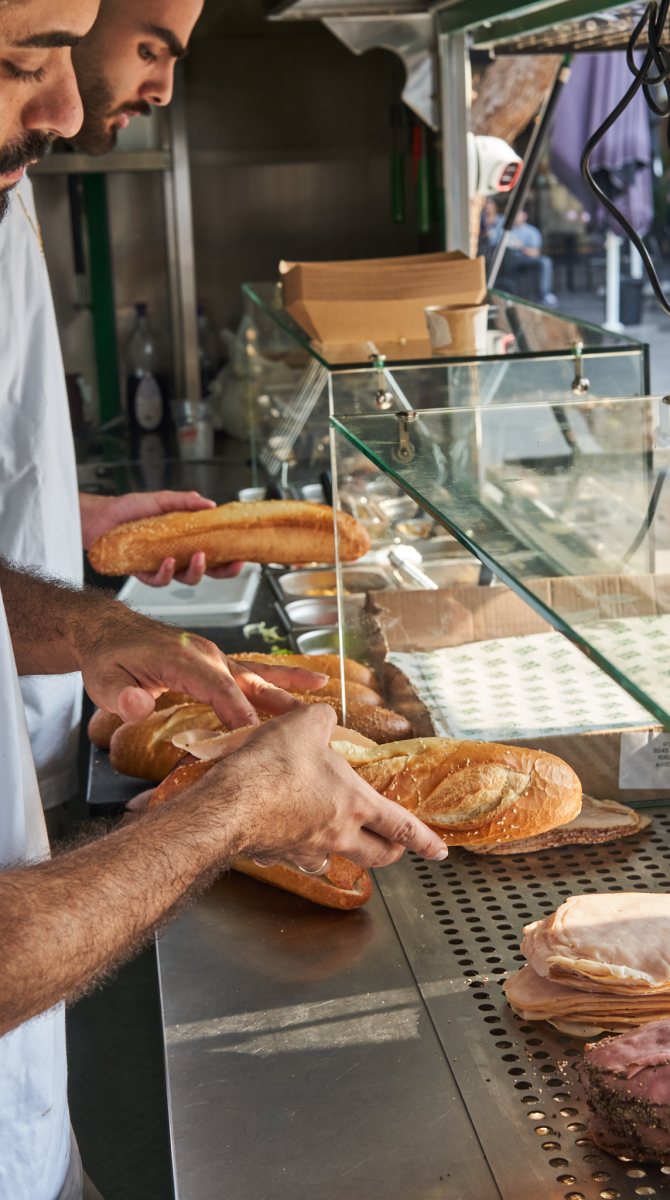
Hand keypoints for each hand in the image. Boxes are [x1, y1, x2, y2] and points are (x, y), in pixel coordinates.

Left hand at [76, 600, 328, 728]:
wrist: (109, 632)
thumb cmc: (108, 659)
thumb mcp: (104, 681)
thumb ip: (122, 695)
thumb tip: (137, 705)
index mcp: (183, 659)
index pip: (218, 688)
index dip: (238, 714)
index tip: (256, 739)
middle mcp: (206, 654)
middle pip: (249, 681)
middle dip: (279, 703)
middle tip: (309, 723)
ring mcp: (215, 656)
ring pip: (257, 673)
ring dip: (290, 686)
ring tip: (324, 692)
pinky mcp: (218, 662)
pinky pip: (253, 671)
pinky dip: (280, 677)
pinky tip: (306, 683)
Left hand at [80, 491, 242, 585]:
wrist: (99, 517)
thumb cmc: (127, 509)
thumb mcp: (161, 500)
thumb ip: (185, 502)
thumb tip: (209, 504)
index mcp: (184, 541)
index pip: (213, 554)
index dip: (229, 559)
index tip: (241, 557)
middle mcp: (175, 556)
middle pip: (205, 572)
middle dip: (221, 571)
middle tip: (229, 563)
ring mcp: (160, 566)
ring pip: (184, 579)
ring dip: (195, 571)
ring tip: (198, 557)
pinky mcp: (143, 573)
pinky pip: (158, 580)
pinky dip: (165, 572)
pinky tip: (166, 561)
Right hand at [184, 704, 447, 868]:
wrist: (228, 805)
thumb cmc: (273, 767)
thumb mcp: (306, 724)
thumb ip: (324, 720)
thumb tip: (325, 719)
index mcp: (355, 805)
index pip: (402, 827)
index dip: (424, 840)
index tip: (439, 852)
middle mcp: (336, 834)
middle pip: (376, 856)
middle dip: (390, 852)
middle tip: (393, 847)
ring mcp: (305, 849)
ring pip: (333, 859)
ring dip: (340, 851)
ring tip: (335, 836)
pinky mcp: (275, 854)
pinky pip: (291, 855)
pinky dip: (292, 847)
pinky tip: (281, 831)